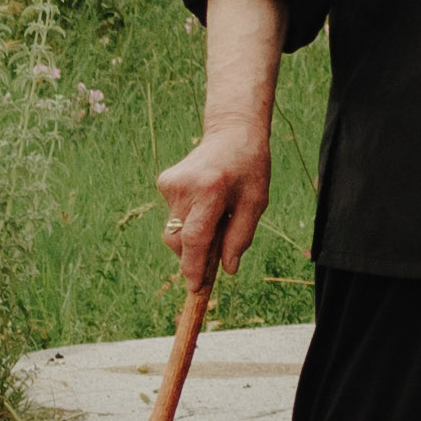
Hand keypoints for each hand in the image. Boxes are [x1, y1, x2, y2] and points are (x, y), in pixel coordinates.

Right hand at [150, 122, 269, 293]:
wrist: (232, 134)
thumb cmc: (249, 169)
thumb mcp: (256, 203)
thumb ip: (240, 237)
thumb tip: (227, 269)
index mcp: (211, 190)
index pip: (195, 237)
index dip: (194, 266)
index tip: (195, 287)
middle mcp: (185, 186)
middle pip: (178, 239)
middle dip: (192, 256)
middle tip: (215, 258)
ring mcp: (170, 183)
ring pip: (173, 230)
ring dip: (191, 237)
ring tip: (215, 219)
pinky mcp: (164, 182)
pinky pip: (172, 215)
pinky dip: (187, 219)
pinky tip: (204, 202)